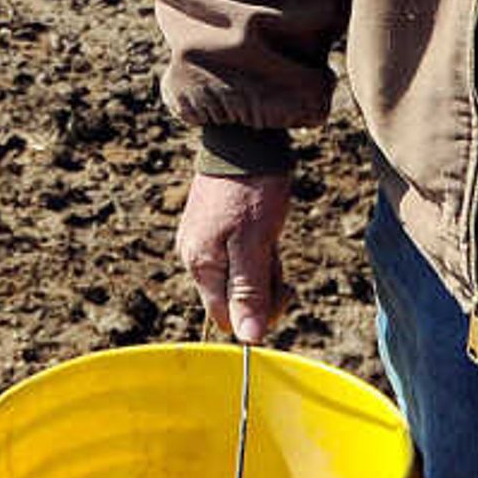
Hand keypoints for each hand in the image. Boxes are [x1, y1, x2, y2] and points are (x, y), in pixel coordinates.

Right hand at [175, 169, 293, 342]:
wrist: (244, 138)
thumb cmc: (252, 189)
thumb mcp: (256, 244)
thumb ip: (249, 291)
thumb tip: (249, 339)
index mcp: (200, 264)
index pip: (227, 318)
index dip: (258, 312)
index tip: (282, 286)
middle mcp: (195, 255)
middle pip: (233, 299)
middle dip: (263, 285)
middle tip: (275, 252)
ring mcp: (204, 239)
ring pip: (240, 275)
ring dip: (263, 264)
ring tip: (270, 233)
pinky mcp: (215, 224)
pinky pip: (239, 253)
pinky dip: (258, 247)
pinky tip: (265, 225)